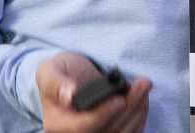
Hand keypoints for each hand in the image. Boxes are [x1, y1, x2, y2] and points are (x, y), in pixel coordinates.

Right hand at [37, 52, 151, 132]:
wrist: (73, 78)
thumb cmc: (61, 73)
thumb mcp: (50, 69)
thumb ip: (54, 81)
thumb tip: (69, 94)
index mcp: (57, 124)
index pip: (81, 129)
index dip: (102, 116)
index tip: (119, 98)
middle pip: (106, 132)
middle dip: (128, 110)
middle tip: (142, 85)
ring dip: (138, 112)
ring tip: (144, 88)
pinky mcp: (111, 131)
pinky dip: (139, 117)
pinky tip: (142, 99)